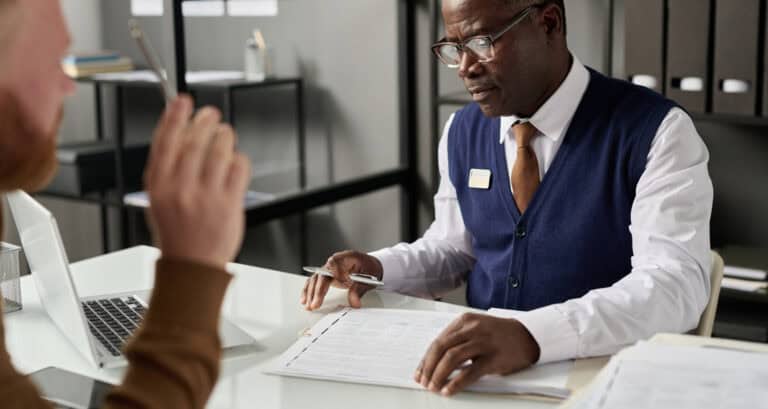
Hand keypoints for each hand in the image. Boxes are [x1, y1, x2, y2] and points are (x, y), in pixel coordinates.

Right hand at [144, 95, 250, 267]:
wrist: (192, 266)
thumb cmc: (177, 232)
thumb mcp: (157, 199)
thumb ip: (166, 168)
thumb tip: (179, 132)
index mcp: (159, 185)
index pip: (165, 141)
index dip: (174, 115)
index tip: (182, 101)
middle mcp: (181, 188)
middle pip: (195, 141)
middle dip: (206, 121)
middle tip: (211, 114)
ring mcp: (206, 196)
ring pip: (220, 150)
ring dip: (225, 136)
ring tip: (224, 135)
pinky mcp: (229, 203)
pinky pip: (239, 167)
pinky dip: (239, 159)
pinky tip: (235, 162)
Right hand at [300, 250, 382, 310]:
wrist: (370, 267)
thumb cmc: (370, 269)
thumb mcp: (369, 278)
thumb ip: (360, 289)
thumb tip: (354, 302)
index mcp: (346, 257)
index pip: (335, 262)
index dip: (334, 273)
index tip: (339, 283)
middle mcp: (335, 262)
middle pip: (322, 273)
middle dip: (318, 290)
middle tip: (316, 303)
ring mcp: (329, 269)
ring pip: (315, 279)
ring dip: (310, 292)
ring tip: (308, 305)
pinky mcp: (327, 276)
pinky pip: (315, 282)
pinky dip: (309, 291)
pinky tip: (305, 300)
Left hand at [415, 313, 539, 395]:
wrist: (527, 335)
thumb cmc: (498, 335)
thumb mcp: (475, 329)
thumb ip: (457, 341)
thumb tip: (434, 362)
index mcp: (464, 321)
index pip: (438, 341)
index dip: (425, 359)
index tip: (419, 373)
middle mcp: (472, 329)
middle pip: (441, 348)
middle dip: (428, 367)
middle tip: (423, 382)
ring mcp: (483, 342)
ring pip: (452, 357)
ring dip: (439, 374)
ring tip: (433, 387)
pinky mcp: (494, 357)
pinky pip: (470, 371)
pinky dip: (456, 382)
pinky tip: (449, 390)